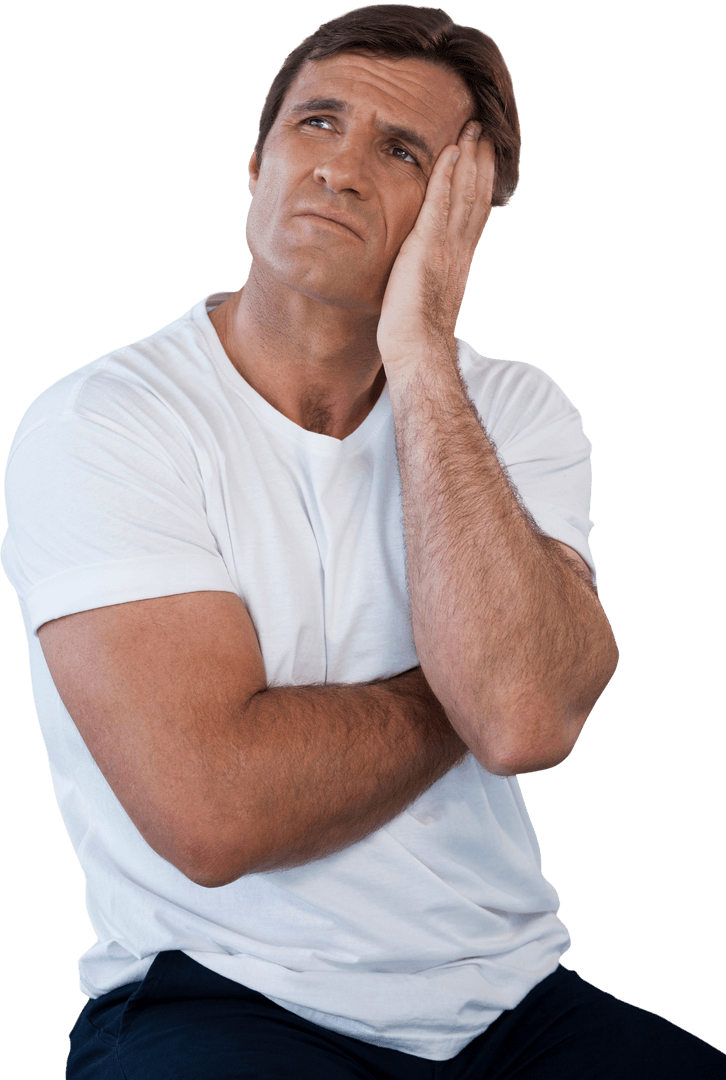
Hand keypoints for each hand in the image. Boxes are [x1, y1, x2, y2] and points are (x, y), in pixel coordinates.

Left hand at [377, 121, 494, 369]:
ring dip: (469, 157)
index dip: (481, 181)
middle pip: (477, 194)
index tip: (483, 155)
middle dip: (481, 160)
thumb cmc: (414, 333)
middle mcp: (460, 248)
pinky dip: (446, 175)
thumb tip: (421, 267)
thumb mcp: (426, 292)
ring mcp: (447, 247)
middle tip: (483, 129)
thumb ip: (429, 272)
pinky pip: (439, 203)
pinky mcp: (427, 247)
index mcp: (460, 258)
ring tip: (472, 128)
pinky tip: (449, 151)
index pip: (475, 211)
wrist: (417, 349)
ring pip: (465, 192)